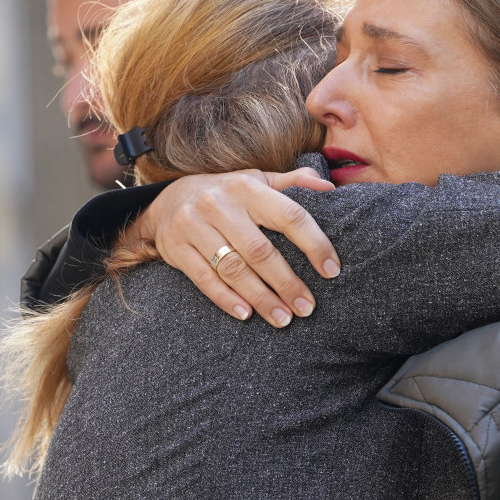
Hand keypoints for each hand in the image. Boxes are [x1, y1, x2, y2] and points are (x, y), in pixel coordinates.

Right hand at [121, 168, 338, 326]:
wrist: (167, 200)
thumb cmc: (226, 194)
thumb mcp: (256, 181)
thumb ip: (293, 183)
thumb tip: (329, 187)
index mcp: (247, 187)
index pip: (289, 215)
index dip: (314, 243)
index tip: (332, 270)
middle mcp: (219, 204)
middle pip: (260, 251)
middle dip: (287, 283)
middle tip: (307, 307)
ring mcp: (194, 226)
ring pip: (233, 269)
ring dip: (261, 298)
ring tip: (284, 318)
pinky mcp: (176, 248)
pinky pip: (204, 279)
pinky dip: (226, 299)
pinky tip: (247, 315)